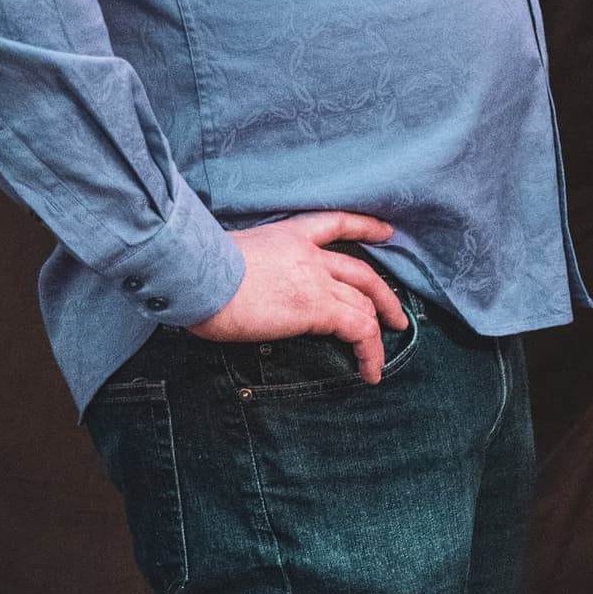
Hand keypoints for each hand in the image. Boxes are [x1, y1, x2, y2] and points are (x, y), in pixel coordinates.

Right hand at [191, 214, 408, 383]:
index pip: (335, 223)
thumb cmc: (197, 271)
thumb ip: (255, 270)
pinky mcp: (317, 308)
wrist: (196, 275)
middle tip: (396, 317)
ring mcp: (316, 280)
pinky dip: (371, 351)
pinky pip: (359, 330)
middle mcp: (309, 255)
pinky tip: (371, 370)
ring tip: (380, 358)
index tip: (387, 232)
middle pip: (362, 272)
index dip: (366, 227)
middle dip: (384, 296)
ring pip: (364, 303)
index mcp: (287, 235)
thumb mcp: (230, 258)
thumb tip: (251, 291)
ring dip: (379, 330)